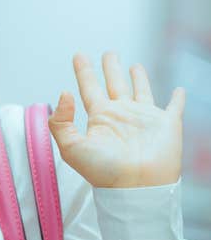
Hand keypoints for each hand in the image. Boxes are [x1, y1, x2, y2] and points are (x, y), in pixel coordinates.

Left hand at [48, 51, 184, 187]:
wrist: (137, 186)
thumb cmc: (104, 171)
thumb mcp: (71, 148)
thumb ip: (61, 122)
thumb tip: (63, 93)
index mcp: (100, 119)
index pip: (89, 89)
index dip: (83, 72)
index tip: (78, 55)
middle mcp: (121, 115)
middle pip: (114, 85)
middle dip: (110, 68)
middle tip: (108, 53)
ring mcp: (144, 119)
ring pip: (140, 91)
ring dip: (138, 78)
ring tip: (133, 65)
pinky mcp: (167, 124)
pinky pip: (174, 107)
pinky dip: (178, 98)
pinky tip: (179, 90)